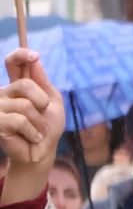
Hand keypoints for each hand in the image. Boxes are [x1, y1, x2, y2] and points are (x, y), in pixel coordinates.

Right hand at [0, 50, 60, 205]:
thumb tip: (35, 60)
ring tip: (36, 131)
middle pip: (25, 84)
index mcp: (17, 85)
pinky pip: (20, 121)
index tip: (34, 56)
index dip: (21, 55)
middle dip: (42, 102)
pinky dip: (32, 132)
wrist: (42, 152)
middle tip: (42, 115)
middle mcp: (4, 92)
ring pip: (25, 105)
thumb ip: (43, 82)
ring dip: (39, 122)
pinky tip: (30, 137)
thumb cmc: (47, 128)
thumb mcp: (52, 103)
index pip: (12, 63)